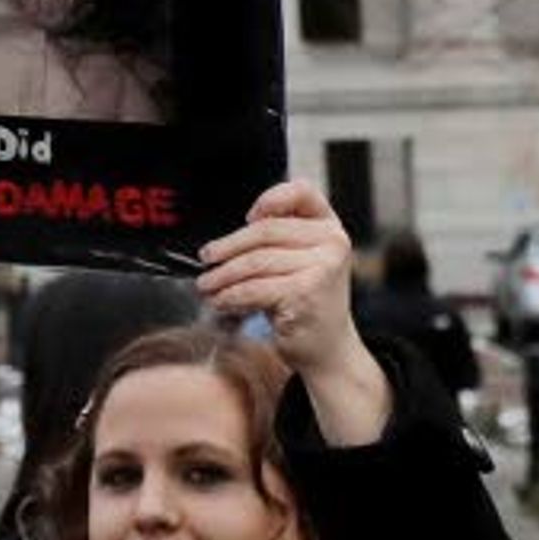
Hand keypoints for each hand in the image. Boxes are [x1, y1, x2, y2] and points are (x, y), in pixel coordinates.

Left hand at [199, 177, 353, 356]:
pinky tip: (221, 301)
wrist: (328, 347)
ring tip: (207, 284)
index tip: (248, 215)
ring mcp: (322, 267)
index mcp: (329, 226)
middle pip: (265, 231)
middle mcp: (332, 242)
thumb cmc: (305, 301)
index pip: (302, 192)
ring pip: (255, 261)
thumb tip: (227, 236)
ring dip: (223, 275)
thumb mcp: (298, 260)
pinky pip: (254, 287)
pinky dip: (231, 295)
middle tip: (206, 258)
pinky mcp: (306, 292)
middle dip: (228, 247)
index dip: (272, 198)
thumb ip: (277, 237)